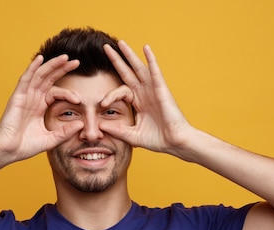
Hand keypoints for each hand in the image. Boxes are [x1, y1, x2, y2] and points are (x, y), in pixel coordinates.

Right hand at [0, 54, 83, 166]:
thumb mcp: (51, 139)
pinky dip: (33, 68)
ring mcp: (25, 96)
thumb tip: (81, 124)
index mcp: (40, 106)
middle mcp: (33, 98)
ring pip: (39, 75)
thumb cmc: (25, 146)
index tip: (79, 99)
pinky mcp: (17, 97)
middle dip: (62, 69)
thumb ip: (65, 132)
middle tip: (77, 62)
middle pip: (49, 78)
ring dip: (52, 65)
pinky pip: (25, 79)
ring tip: (65, 57)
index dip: (68, 92)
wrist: (9, 151)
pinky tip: (40, 58)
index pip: (56, 91)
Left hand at [101, 41, 193, 157]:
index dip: (109, 95)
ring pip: (139, 68)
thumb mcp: (132, 135)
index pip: (120, 91)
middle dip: (117, 60)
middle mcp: (144, 93)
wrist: (174, 142)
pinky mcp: (161, 89)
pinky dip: (151, 59)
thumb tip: (99, 126)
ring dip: (130, 55)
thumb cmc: (157, 139)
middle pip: (128, 72)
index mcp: (138, 102)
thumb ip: (117, 130)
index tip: (101, 104)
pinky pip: (155, 71)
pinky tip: (146, 48)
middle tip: (105, 47)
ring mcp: (153, 90)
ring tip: (120, 43)